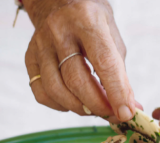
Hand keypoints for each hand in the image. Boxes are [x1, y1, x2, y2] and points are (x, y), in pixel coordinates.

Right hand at [24, 0, 136, 120]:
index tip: (126, 113)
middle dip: (97, 105)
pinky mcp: (30, 58)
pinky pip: (41, 93)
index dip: (116, 92)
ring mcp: (40, 45)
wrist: (58, 2)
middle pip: (76, 80)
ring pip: (56, 90)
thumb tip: (130, 109)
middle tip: (111, 113)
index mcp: (87, 20)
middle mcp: (59, 31)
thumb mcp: (112, 38)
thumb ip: (120, 74)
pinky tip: (72, 102)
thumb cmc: (91, 23)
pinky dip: (59, 105)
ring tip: (93, 109)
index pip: (104, 62)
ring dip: (79, 108)